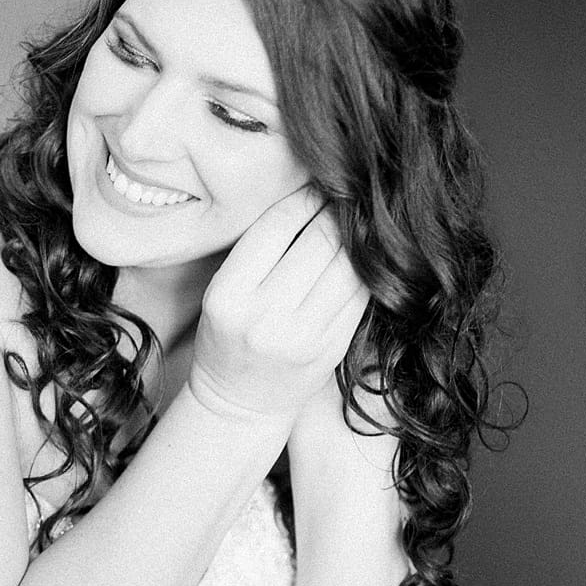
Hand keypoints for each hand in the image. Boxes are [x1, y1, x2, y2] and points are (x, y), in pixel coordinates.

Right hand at [188, 186, 369, 423]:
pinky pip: (360, 295)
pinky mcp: (331, 348)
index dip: (302, 199)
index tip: (314, 184)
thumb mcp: (221, 293)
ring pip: (347, 267)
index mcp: (228, 296)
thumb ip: (257, 253)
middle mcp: (265, 317)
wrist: (238, 401)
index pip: (275, 228)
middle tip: (345, 192)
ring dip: (356, 237)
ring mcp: (303, 336)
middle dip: (335, 211)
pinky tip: (362, 255)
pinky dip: (365, 269)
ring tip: (356, 219)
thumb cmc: (228, 336)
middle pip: (318, 243)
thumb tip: (307, 197)